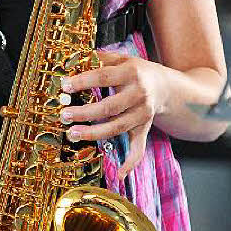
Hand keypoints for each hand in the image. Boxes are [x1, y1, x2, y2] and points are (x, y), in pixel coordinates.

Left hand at [60, 49, 165, 179]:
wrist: (166, 87)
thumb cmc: (137, 71)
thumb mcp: (122, 58)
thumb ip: (101, 58)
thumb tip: (76, 56)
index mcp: (131, 73)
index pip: (104, 76)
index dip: (83, 81)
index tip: (64, 85)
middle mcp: (139, 94)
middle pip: (109, 107)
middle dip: (85, 112)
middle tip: (64, 115)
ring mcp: (143, 114)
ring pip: (117, 128)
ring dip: (93, 133)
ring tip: (72, 133)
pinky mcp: (144, 128)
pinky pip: (139, 148)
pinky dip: (131, 162)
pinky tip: (120, 174)